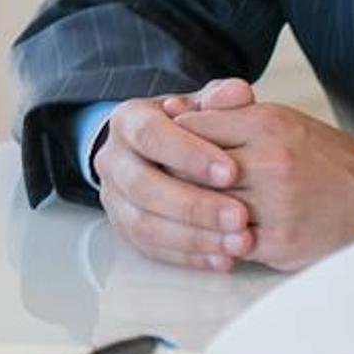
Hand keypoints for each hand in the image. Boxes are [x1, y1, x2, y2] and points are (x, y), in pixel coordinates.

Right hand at [90, 78, 265, 270]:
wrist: (158, 151)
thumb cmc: (186, 127)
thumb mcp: (202, 105)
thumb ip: (221, 100)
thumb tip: (239, 94)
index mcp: (128, 121)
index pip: (151, 136)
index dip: (189, 155)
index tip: (231, 170)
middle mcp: (113, 160)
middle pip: (143, 187)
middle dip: (194, 205)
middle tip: (239, 216)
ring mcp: (114, 198)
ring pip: (144, 225)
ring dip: (193, 238)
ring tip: (237, 243)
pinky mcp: (124, 229)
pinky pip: (152, 250)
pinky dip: (189, 258)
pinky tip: (222, 259)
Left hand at [163, 103, 353, 270]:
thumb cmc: (333, 162)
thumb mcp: (286, 123)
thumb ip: (235, 117)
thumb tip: (180, 116)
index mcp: (269, 124)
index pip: (195, 127)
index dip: (170, 138)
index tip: (154, 146)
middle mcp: (269, 161)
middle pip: (191, 167)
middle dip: (166, 174)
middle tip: (143, 180)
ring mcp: (273, 204)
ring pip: (204, 207)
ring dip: (183, 211)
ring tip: (164, 210)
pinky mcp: (277, 242)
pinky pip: (227, 242)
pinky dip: (211, 240)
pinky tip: (201, 237)